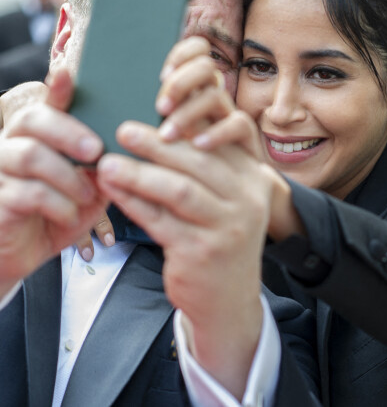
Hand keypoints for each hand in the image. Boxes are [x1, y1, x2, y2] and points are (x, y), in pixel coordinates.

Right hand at [0, 69, 105, 296]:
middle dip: (69, 131)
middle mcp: (14, 144)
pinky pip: (28, 192)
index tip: (68, 72)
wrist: (26, 254)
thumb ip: (102, 168)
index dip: (57, 87)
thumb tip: (126, 150)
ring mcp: (0, 170)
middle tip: (96, 150)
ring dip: (68, 175)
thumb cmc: (61, 214)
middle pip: (33, 119)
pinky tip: (70, 214)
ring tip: (88, 195)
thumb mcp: (90, 189)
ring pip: (30, 154)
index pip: (47, 103)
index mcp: (40, 136)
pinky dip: (58, 204)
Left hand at [73, 36, 234, 259]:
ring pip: (178, 190)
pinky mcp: (202, 251)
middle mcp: (249, 200)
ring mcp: (229, 227)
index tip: (155, 110)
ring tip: (108, 162)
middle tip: (123, 131)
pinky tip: (113, 191)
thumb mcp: (227, 199)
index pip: (221, 141)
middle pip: (198, 162)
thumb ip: (209, 167)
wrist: (229, 298)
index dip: (188, 123)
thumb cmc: (220, 237)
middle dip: (156, 145)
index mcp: (255, 178)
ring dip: (138, 173)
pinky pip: (160, 220)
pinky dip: (133, 203)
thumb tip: (167, 128)